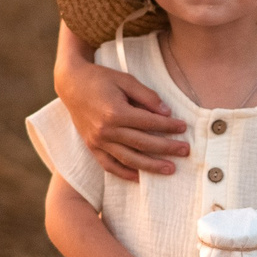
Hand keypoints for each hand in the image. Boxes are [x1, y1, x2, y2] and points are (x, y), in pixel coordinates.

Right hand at [63, 55, 188, 180]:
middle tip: (185, 151)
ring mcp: (97, 141)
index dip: (168, 126)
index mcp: (115, 112)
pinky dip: (124, 173)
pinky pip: (109, 165)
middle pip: (142, 143)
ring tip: (170, 169)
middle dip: (167, 148)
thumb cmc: (100, 79)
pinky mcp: (92, 146)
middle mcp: (106, 130)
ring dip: (151, 166)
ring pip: (128, 158)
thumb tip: (167, 113)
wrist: (71, 84)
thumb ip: (147, 97)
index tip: (183, 127)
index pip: (149, 123)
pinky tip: (139, 178)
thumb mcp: (126, 80)